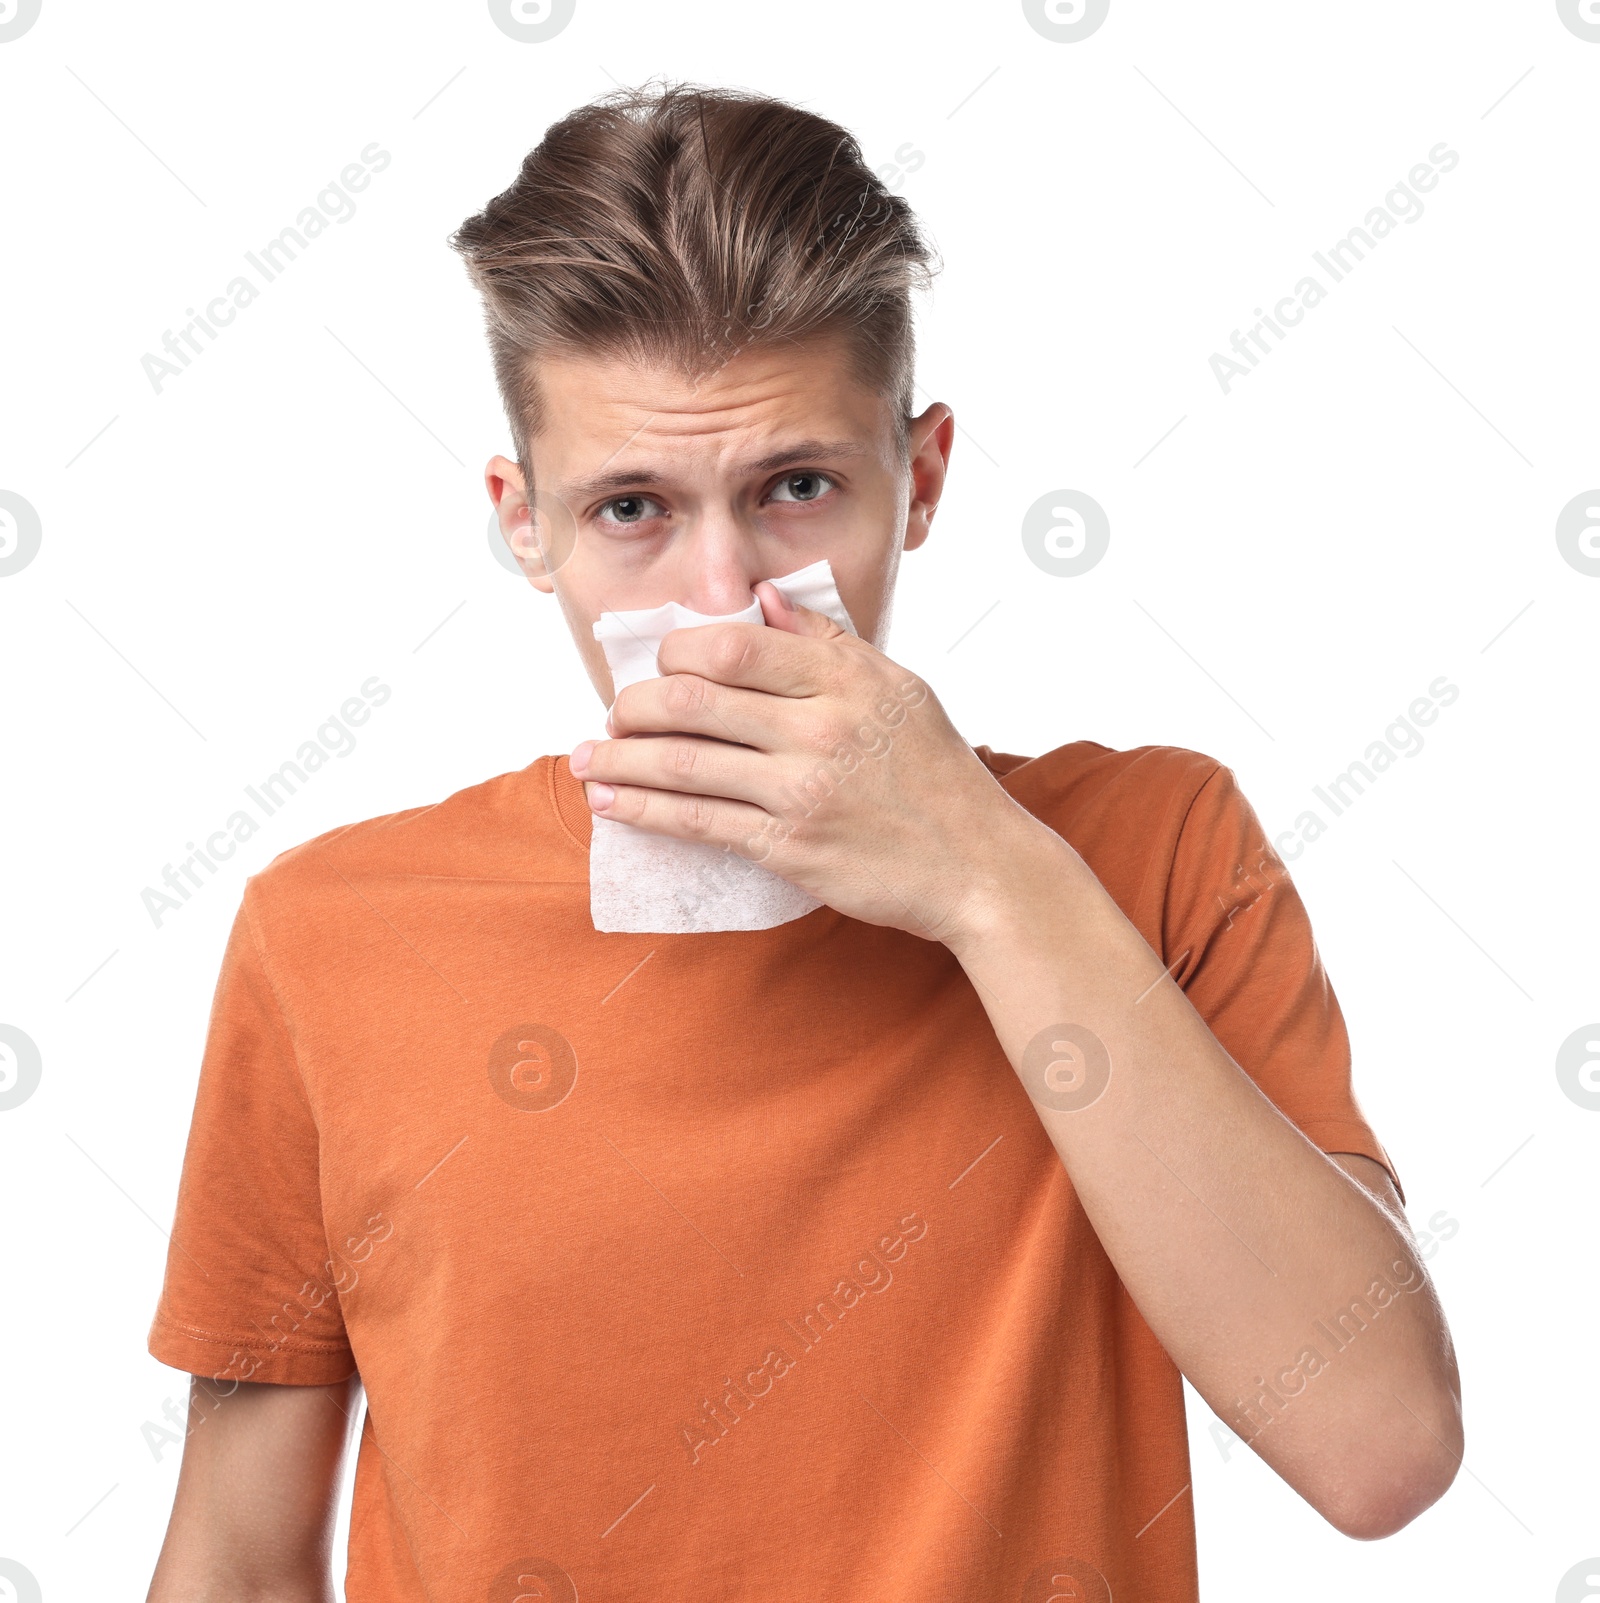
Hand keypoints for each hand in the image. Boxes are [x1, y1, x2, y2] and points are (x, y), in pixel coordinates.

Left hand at [568, 583, 1045, 942]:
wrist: (978, 867)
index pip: (732, 644)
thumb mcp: (896, 689)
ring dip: (618, 758)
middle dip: (633, 705)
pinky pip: (696, 822)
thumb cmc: (937, 774)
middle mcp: (820, 727)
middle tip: (613, 714)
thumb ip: (826, 640)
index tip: (660, 666)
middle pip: (692, 699)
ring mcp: (802, 790)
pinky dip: (642, 808)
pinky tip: (610, 801)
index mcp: (845, 678)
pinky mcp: (790, 848)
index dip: (677, 651)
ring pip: (683, 763)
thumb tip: (759, 599)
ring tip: (584, 757)